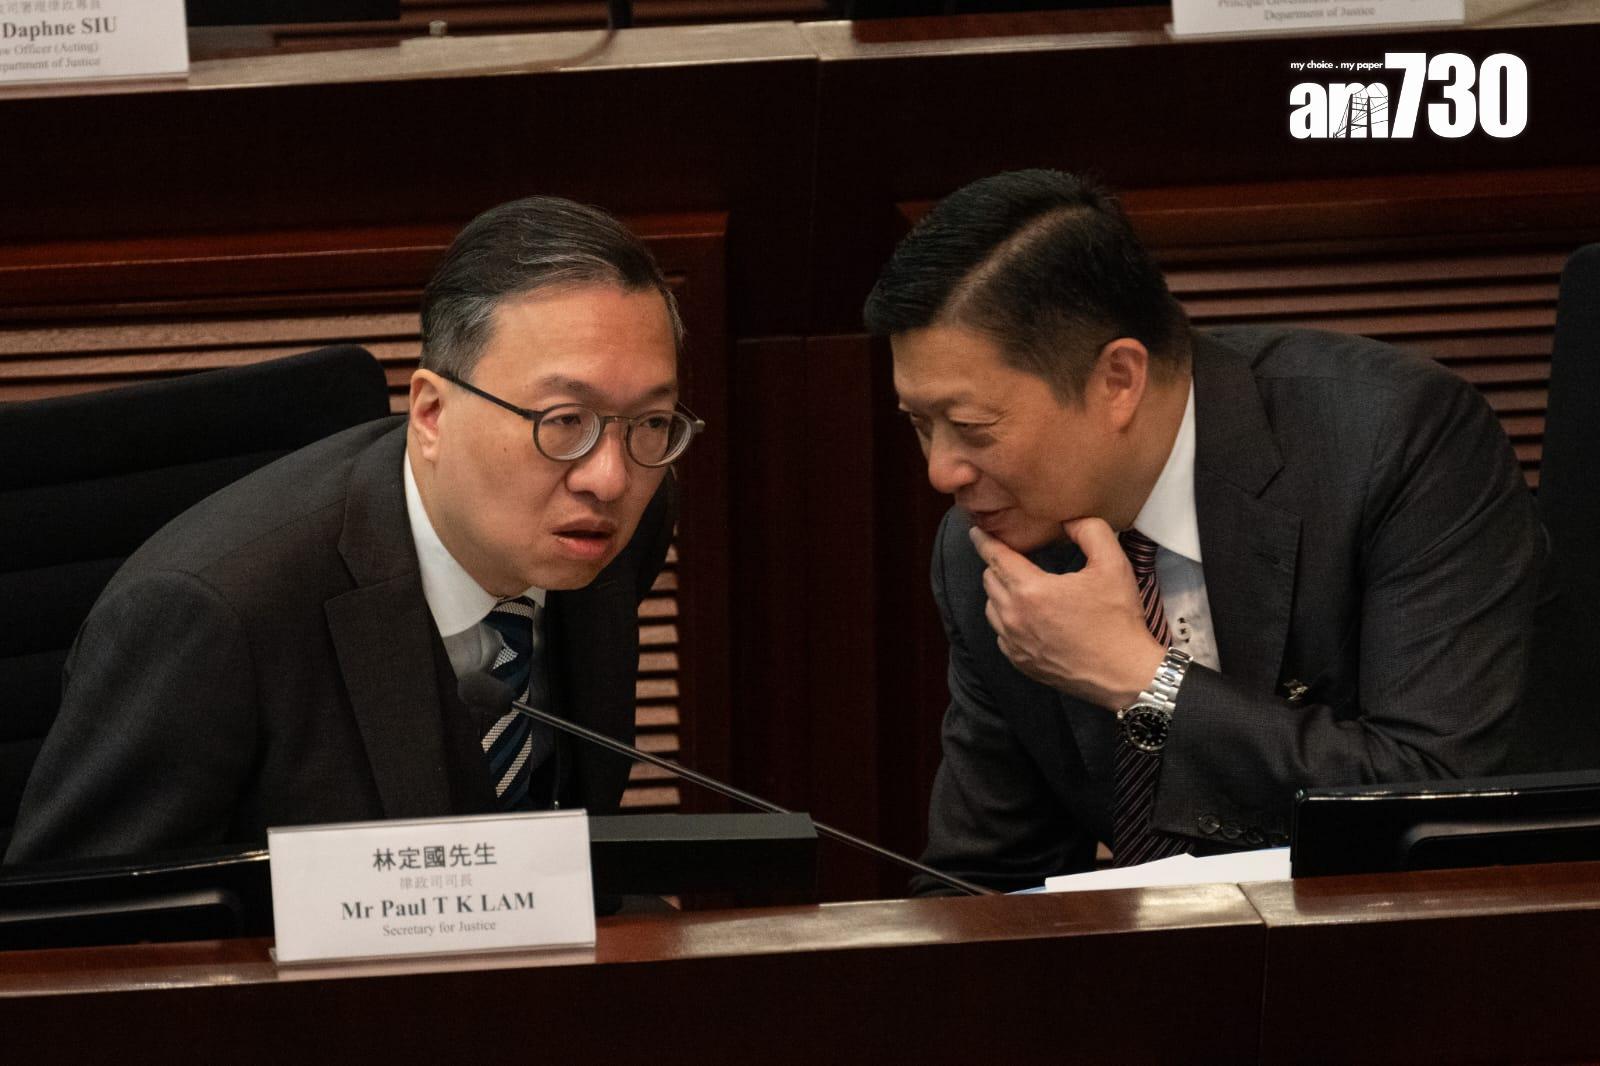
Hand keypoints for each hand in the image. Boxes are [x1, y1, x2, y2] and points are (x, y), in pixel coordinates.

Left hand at [971, 518, 1166, 709]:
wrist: (1125, 673)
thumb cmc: (1118, 619)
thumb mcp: (1112, 564)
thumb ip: (1090, 531)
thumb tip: (1069, 520)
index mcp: (1030, 590)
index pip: (995, 557)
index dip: (984, 540)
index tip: (977, 531)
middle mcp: (1014, 617)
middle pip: (990, 580)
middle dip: (997, 565)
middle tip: (1013, 557)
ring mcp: (1014, 643)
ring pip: (991, 607)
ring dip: (1000, 592)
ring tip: (1021, 585)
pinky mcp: (1021, 662)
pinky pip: (1001, 634)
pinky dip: (1007, 620)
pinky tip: (1027, 616)